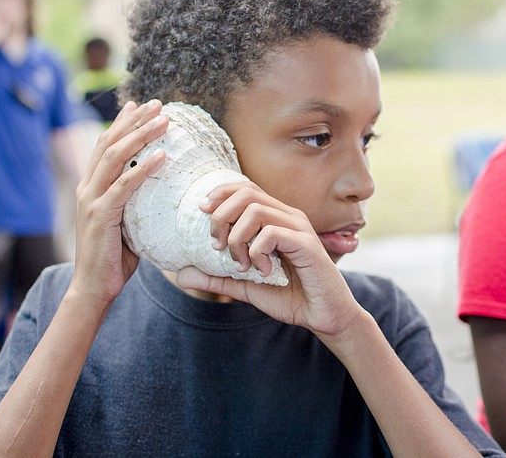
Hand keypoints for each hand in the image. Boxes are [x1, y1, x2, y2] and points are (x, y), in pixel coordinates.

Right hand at [71, 99, 167, 303]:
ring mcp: (91, 200)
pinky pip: (125, 185)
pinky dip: (144, 168)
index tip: (139, 106)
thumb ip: (136, 204)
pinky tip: (161, 156)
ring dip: (142, 135)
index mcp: (91, 187)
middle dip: (134, 120)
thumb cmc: (113, 258)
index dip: (122, 123)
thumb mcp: (126, 223)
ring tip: (163, 120)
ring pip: (117, 157)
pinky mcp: (101, 215)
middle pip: (110, 143)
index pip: (105, 145)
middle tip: (156, 104)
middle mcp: (87, 188)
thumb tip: (162, 192)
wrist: (93, 287)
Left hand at [176, 182, 360, 336]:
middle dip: (221, 217)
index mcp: (276, 218)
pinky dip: (257, 252)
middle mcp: (288, 216)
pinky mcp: (307, 244)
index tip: (201, 212)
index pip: (245, 188)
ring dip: (238, 239)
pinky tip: (263, 271)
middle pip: (246, 193)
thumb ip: (216, 278)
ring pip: (255, 210)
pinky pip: (271, 233)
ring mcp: (299, 228)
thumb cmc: (291, 297)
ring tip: (241, 265)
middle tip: (216, 246)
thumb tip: (180, 274)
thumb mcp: (245, 286)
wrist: (325, 317)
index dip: (219, 193)